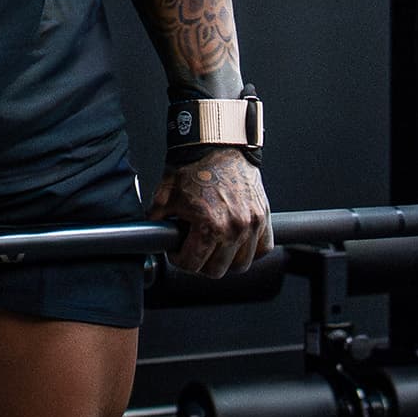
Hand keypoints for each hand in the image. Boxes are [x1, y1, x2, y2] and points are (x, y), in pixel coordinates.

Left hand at [151, 146, 272, 276]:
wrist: (217, 146)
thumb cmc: (193, 167)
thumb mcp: (165, 196)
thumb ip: (158, 220)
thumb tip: (153, 234)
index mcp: (208, 226)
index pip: (192, 264)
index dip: (178, 260)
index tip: (176, 252)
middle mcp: (234, 228)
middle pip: (217, 270)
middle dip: (200, 263)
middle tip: (193, 250)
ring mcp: (252, 224)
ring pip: (241, 264)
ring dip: (225, 261)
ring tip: (213, 248)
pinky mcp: (264, 217)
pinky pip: (263, 248)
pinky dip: (250, 250)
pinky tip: (236, 244)